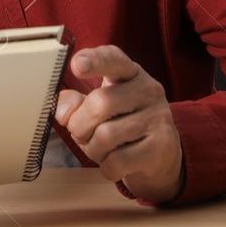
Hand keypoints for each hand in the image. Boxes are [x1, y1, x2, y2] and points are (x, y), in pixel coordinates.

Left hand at [54, 45, 182, 202]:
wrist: (161, 155)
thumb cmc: (122, 124)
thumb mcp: (99, 106)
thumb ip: (76, 103)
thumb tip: (63, 111)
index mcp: (130, 72)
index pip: (113, 59)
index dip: (94, 60)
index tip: (77, 64)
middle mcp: (148, 89)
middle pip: (100, 103)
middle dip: (79, 125)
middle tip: (80, 134)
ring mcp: (159, 117)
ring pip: (106, 136)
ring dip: (92, 149)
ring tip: (100, 149)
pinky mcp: (162, 146)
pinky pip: (118, 161)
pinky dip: (107, 167)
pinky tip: (115, 162)